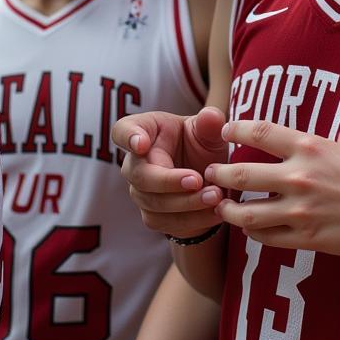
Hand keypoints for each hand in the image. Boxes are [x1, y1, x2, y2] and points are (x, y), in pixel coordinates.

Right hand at [113, 106, 229, 238]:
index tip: (141, 143)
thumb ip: (209, 123)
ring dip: (187, 203)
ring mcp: (141, 192)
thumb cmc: (200, 144)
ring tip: (215, 196)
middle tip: (197, 180)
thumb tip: (211, 116)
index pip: (123, 130)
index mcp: (144, 131)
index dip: (129, 137)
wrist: (209, 177)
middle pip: (140, 176)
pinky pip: (169, 223)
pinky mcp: (154, 216)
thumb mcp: (208, 130)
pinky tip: (216, 212)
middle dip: (169, 181)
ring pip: (156, 204)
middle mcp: (135, 164)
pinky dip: (194, 219)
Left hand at [205, 119, 339, 260]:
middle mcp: (298, 176)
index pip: (260, 132)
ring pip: (246, 210)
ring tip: (220, 206)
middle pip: (242, 173)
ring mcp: (299, 209)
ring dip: (227, 208)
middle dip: (219, 172)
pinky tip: (248, 227)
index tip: (226, 131)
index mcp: (310, 147)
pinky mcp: (305, 238)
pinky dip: (252, 231)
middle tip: (210, 173)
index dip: (236, 129)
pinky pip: (266, 236)